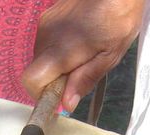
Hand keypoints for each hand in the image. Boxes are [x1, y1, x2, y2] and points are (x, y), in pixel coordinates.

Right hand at [21, 0, 143, 111]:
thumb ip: (86, 79)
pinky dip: (57, 49)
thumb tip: (67, 103)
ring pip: (41, 57)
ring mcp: (45, 25)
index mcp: (61, 51)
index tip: (59, 95)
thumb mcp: (110, 55)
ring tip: (83, 51)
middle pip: (36, 71)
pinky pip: (46, 42)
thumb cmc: (119, 17)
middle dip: (54, 79)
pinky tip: (79, 38)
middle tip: (80, 70)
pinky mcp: (47, 16)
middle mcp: (46, 38)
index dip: (41, 93)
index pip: (31, 81)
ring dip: (57, 63)